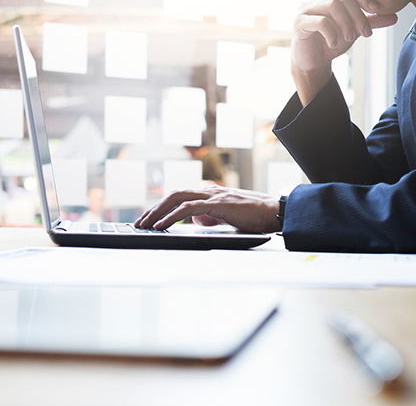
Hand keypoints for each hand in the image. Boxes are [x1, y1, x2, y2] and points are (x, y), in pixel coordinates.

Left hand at [134, 185, 281, 233]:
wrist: (275, 212)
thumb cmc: (256, 217)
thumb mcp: (227, 218)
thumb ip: (210, 217)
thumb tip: (195, 221)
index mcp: (211, 194)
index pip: (180, 197)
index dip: (162, 207)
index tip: (149, 218)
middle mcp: (209, 191)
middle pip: (173, 195)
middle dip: (154, 208)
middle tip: (140, 222)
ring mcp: (214, 196)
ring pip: (177, 198)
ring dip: (158, 211)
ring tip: (146, 224)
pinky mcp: (218, 204)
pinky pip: (189, 208)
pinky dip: (172, 216)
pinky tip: (163, 224)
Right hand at [291, 0, 397, 104]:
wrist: (312, 63)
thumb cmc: (330, 43)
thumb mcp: (353, 31)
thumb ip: (370, 22)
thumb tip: (394, 16)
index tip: (376, 11)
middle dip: (357, 16)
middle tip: (365, 33)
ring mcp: (304, 9)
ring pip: (332, 6)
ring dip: (346, 24)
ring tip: (350, 38)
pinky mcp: (299, 23)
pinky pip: (320, 22)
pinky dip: (331, 33)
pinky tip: (333, 43)